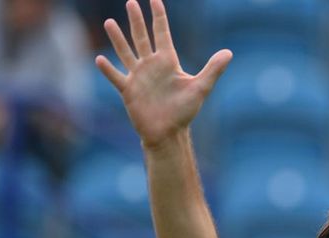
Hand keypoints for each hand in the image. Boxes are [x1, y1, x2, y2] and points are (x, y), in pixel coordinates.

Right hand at [96, 0, 231, 147]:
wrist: (169, 133)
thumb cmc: (185, 112)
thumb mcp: (201, 88)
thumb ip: (213, 69)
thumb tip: (229, 53)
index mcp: (168, 61)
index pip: (162, 33)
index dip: (159, 16)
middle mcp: (151, 65)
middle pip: (142, 37)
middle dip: (137, 20)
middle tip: (131, 1)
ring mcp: (138, 77)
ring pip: (126, 52)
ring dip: (118, 38)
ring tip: (110, 22)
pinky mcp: (128, 90)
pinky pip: (116, 77)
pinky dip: (108, 69)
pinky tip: (99, 59)